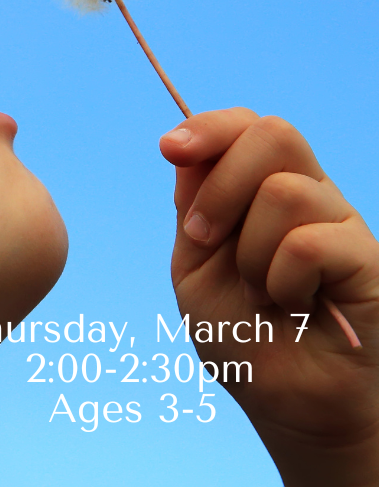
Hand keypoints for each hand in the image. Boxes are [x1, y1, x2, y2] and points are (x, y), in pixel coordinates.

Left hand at [160, 108, 378, 486]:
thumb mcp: (196, 265)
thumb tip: (186, 148)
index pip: (245, 126)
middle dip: (221, 187)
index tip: (169, 148)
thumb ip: (193, 207)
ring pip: (284, 191)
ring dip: (251, 252)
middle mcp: (305, 193)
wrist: (284, 402)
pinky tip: (295, 307)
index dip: (208, 127)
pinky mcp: (367, 258)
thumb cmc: (239, 332)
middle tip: (206, 239)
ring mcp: (339, 222)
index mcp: (260, 188)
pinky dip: (283, 281)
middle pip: (272, 134)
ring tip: (260, 292)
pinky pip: (309, 242)